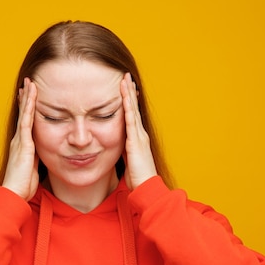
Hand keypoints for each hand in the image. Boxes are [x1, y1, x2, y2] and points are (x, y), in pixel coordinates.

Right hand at [2, 78, 39, 200]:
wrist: (15, 194)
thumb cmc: (23, 185)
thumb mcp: (33, 168)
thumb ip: (36, 158)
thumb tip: (43, 153)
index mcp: (22, 145)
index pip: (26, 122)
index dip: (28, 108)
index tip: (30, 96)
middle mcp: (19, 140)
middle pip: (24, 114)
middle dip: (26, 98)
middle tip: (28, 82)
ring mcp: (20, 140)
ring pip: (25, 114)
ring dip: (28, 98)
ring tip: (30, 83)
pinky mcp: (23, 143)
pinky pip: (27, 121)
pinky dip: (29, 107)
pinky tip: (31, 96)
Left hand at [121, 72, 156, 189]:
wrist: (146, 187)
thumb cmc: (137, 178)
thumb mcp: (128, 161)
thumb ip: (124, 151)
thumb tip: (118, 147)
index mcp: (138, 138)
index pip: (132, 115)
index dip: (129, 101)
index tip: (125, 87)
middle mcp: (140, 134)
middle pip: (134, 108)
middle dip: (129, 92)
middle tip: (126, 76)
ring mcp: (139, 136)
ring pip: (133, 110)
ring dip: (129, 94)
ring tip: (125, 79)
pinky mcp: (135, 141)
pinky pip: (130, 120)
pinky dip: (128, 107)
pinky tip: (125, 97)